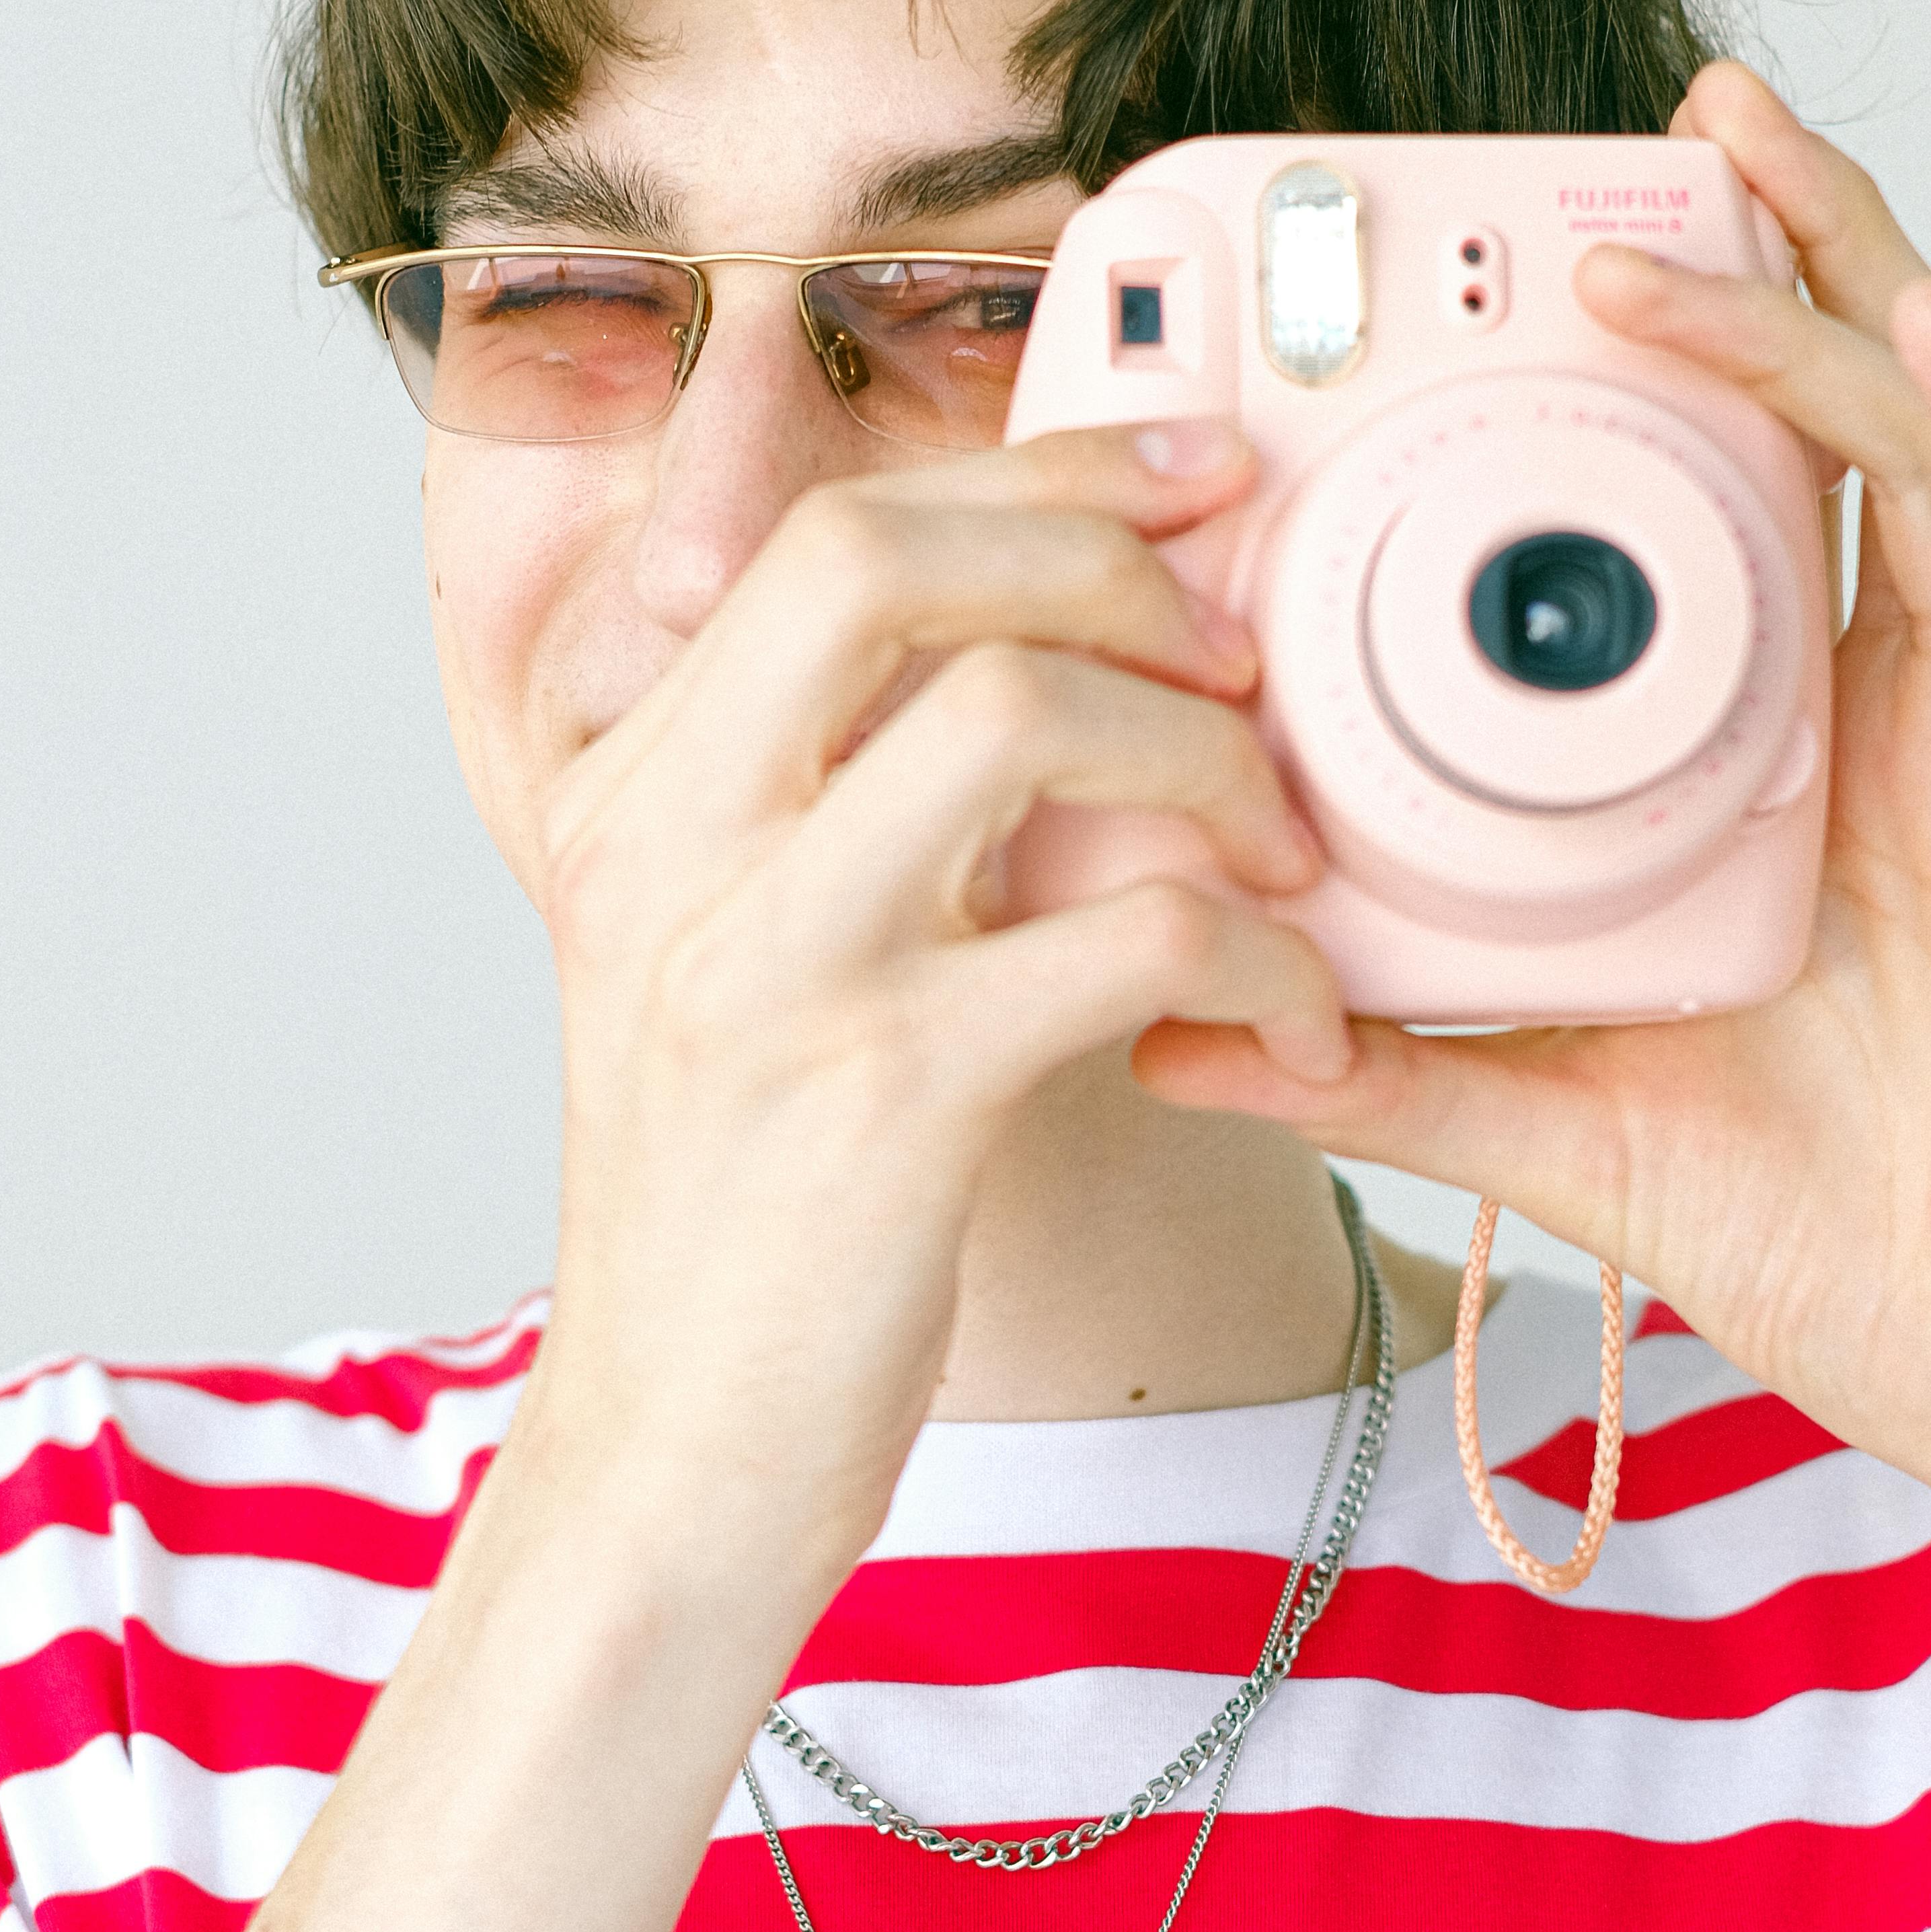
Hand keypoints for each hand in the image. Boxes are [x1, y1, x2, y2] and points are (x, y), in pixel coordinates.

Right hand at [511, 420, 1347, 1599]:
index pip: (830, 535)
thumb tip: (1011, 660)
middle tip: (1240, 655)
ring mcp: (767, 965)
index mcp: (626, 794)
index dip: (1037, 465)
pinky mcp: (882, 1098)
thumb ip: (814, 806)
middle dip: (1104, 556)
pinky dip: (1261, 960)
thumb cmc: (742, 1220)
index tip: (1198, 472)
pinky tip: (1303, 1027)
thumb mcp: (724, 970)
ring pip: (1017, 712)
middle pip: (885, 555)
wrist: (673, 1466)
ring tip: (1284, 852)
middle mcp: (668, 847)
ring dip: (1202, 756)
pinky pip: (1127, 937)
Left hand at [1139, 61, 1930, 1558]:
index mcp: (1760, 758)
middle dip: (1742, 258)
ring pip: (1919, 436)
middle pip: (1814, 429)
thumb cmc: (1813, 1224)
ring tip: (1725, 161)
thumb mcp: (1540, 1115)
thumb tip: (1170, 1021)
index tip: (1490, 295)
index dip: (1618, 388)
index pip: (1688, 520)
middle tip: (1643, 135)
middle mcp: (1874, 704)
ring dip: (1826, 283)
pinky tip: (1905, 321)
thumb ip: (1372, 1059)